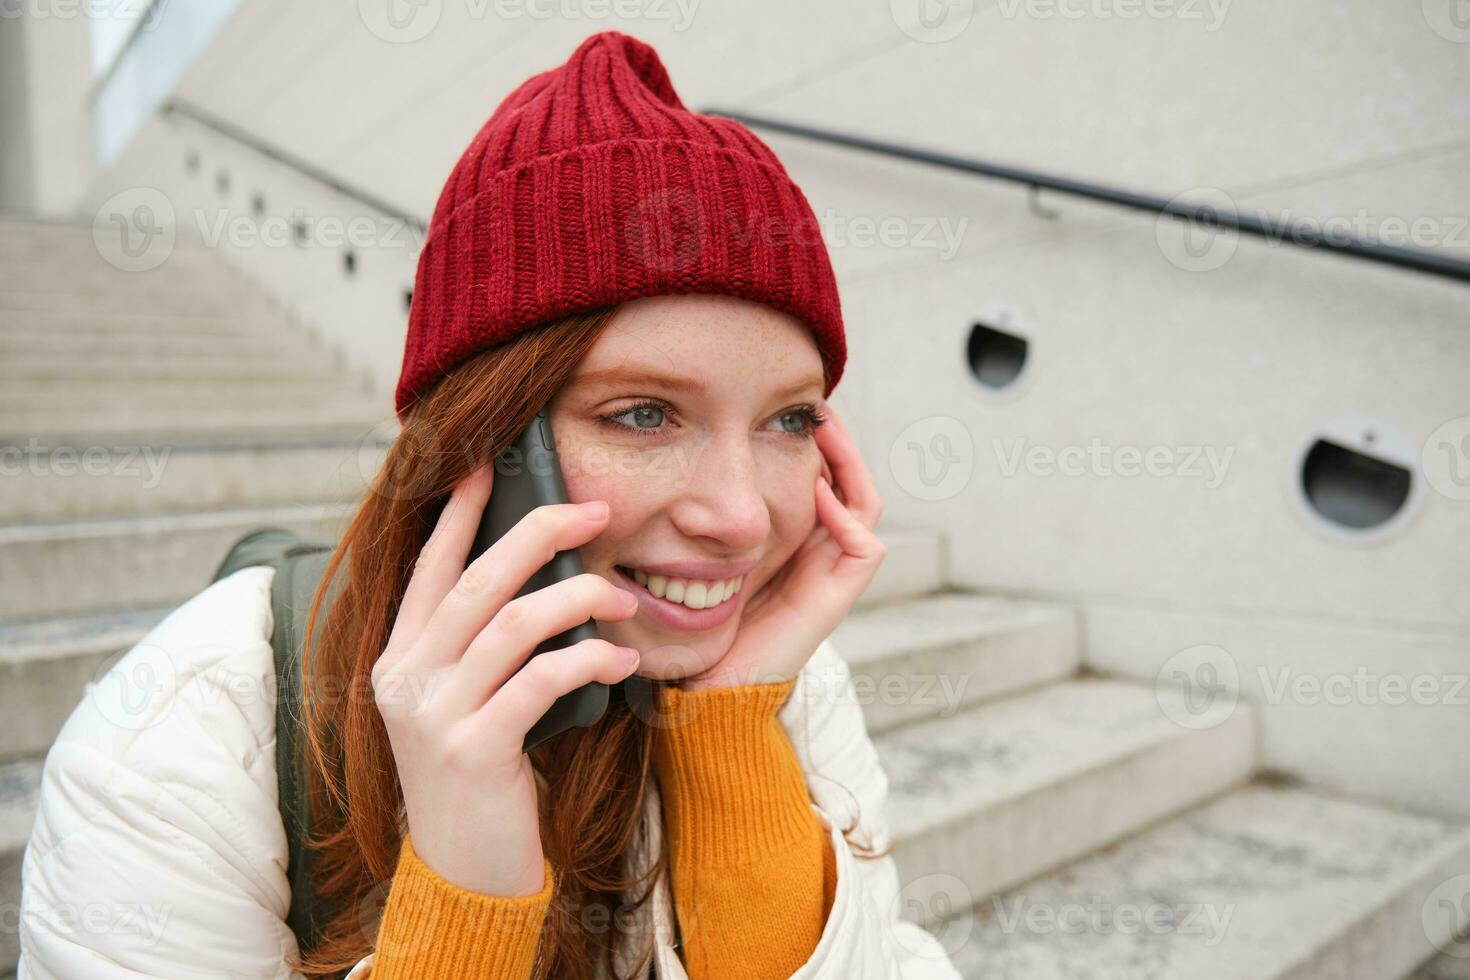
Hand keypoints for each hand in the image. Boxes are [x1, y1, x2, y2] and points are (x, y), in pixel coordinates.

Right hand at [370, 463, 640, 895]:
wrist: (464, 873)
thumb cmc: (480, 777)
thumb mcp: (466, 704)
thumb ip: (481, 649)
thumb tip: (541, 581)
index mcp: (400, 658)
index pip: (431, 568)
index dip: (459, 514)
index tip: (487, 466)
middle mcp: (406, 678)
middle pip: (477, 581)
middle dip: (539, 532)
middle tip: (596, 510)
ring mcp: (432, 714)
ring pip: (513, 624)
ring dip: (579, 599)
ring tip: (622, 597)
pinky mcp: (472, 750)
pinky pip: (541, 682)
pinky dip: (588, 661)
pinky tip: (620, 661)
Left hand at [679, 404, 884, 690]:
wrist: (712, 683)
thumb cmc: (700, 622)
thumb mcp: (704, 553)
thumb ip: (708, 522)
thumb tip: (687, 472)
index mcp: (794, 543)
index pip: (823, 480)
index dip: (817, 446)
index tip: (793, 411)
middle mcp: (819, 555)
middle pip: (850, 484)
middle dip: (837, 444)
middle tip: (816, 407)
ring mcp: (831, 576)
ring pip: (864, 506)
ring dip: (849, 466)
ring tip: (823, 431)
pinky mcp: (835, 598)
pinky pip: (865, 548)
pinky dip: (847, 517)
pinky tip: (818, 492)